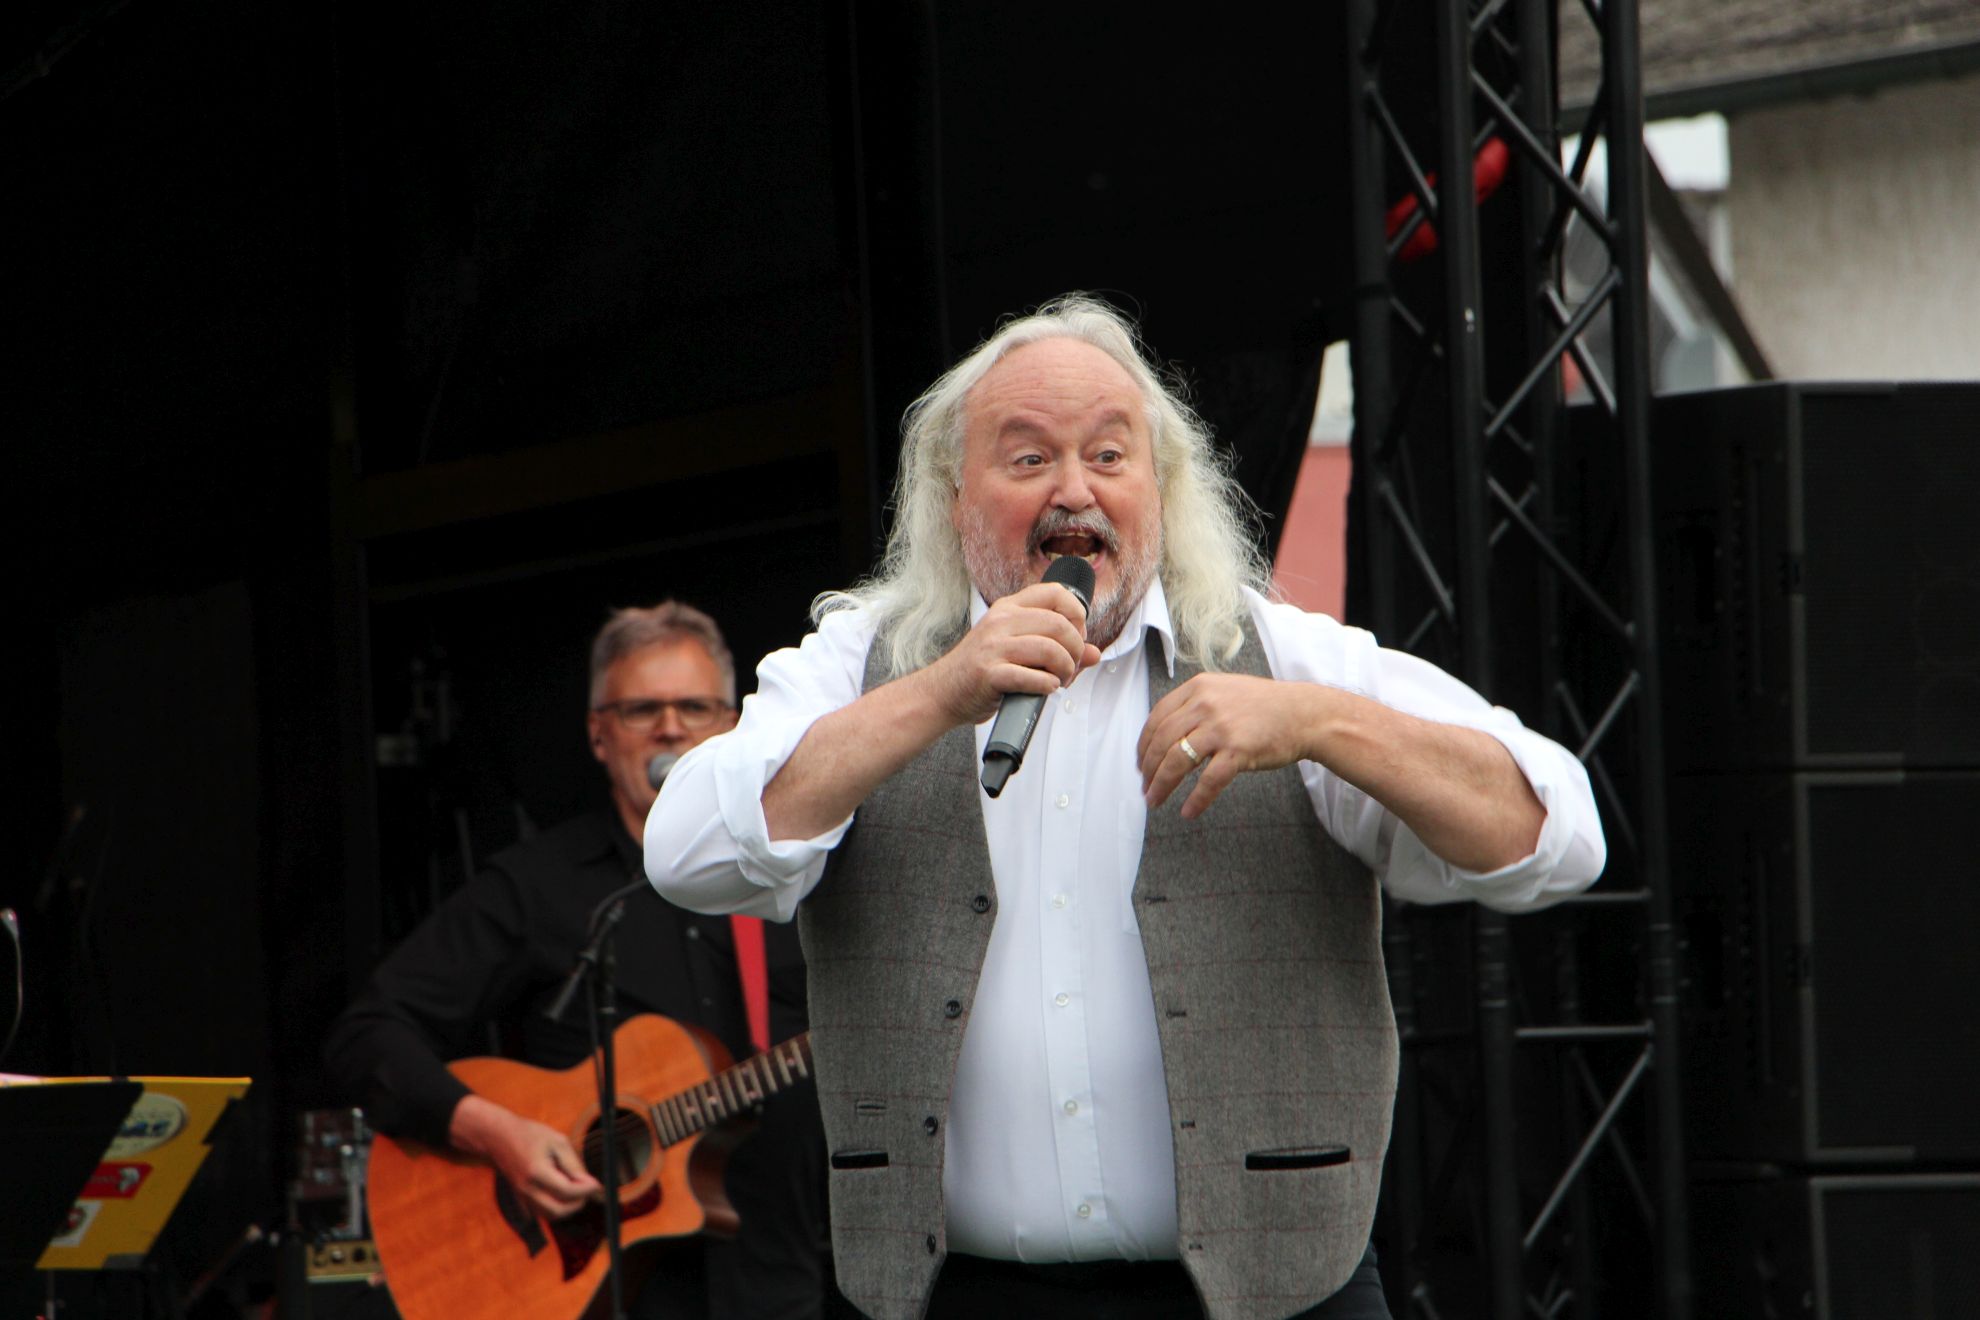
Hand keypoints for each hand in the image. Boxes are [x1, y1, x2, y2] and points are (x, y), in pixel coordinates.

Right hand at [448, 1094, 601, 1219]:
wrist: (499, 1139)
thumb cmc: (531, 1136)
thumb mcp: (558, 1142)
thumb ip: (574, 1165)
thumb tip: (590, 1184)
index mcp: (536, 1172)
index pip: (567, 1191)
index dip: (586, 1190)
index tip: (597, 1183)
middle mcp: (527, 1189)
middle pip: (559, 1211)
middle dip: (579, 1202)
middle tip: (588, 1187)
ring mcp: (522, 1197)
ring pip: (552, 1215)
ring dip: (569, 1207)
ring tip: (577, 1187)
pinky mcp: (522, 1200)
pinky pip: (544, 1212)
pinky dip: (558, 1206)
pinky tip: (564, 1190)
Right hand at [919, 580, 1101, 726]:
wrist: (943, 692)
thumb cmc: (983, 670)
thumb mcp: (1018, 649)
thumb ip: (1057, 648)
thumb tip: (1094, 653)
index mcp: (1009, 608)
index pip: (1055, 593)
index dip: (1077, 614)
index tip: (1077, 635)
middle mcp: (1001, 621)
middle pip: (1059, 624)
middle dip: (1075, 649)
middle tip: (1070, 666)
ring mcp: (993, 646)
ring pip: (1050, 650)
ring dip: (1065, 670)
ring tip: (1060, 680)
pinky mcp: (989, 673)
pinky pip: (1033, 677)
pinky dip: (1048, 686)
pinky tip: (1045, 689)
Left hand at [1137, 673, 1320, 818]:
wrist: (1304, 714)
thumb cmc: (1265, 706)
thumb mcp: (1224, 691)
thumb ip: (1196, 704)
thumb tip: (1166, 733)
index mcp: (1198, 688)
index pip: (1157, 717)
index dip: (1144, 744)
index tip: (1140, 762)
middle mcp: (1205, 704)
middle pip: (1162, 741)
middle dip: (1148, 769)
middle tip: (1145, 786)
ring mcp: (1221, 727)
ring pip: (1177, 761)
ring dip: (1162, 785)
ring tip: (1155, 800)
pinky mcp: (1238, 750)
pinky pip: (1208, 781)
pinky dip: (1196, 800)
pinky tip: (1188, 812)